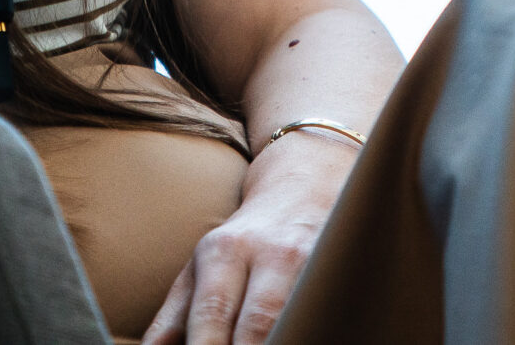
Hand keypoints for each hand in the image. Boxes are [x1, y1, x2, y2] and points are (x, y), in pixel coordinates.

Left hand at [141, 127, 355, 344]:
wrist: (305, 184)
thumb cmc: (244, 241)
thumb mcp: (200, 268)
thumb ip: (173, 319)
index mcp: (223, 252)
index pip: (212, 316)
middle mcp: (269, 253)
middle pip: (259, 322)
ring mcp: (312, 261)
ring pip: (297, 319)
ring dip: (283, 341)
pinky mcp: (341, 269)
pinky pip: (327, 311)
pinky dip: (313, 331)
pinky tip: (302, 337)